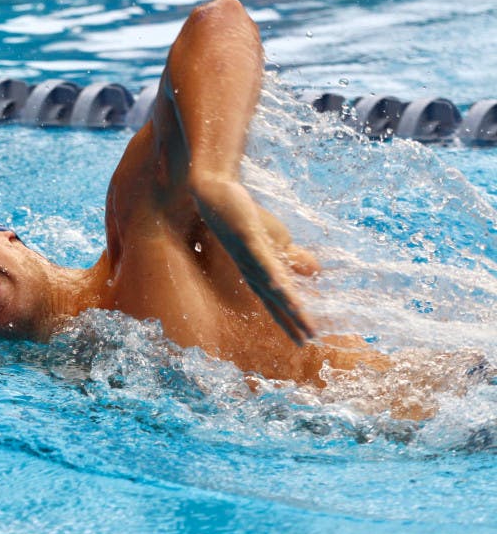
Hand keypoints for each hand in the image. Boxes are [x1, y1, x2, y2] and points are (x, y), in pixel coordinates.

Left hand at [191, 177, 315, 345]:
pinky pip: (260, 257)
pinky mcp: (247, 236)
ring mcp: (248, 254)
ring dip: (285, 299)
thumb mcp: (275, 240)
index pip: (275, 302)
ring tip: (300, 316)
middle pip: (273, 299)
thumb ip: (292, 258)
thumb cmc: (245, 218)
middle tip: (306, 341)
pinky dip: (270, 271)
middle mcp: (251, 269)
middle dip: (290, 319)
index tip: (304, 341)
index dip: (289, 321)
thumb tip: (314, 273)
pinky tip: (278, 285)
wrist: (218, 192)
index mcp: (257, 272)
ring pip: (269, 281)